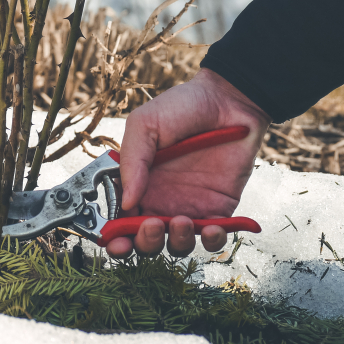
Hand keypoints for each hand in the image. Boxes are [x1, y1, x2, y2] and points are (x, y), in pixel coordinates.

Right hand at [105, 68, 269, 258]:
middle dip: (144, 243)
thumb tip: (126, 202)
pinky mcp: (219, 208)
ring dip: (176, 241)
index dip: (115, 236)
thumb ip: (131, 161)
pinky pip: (214, 237)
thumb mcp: (146, 124)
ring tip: (180, 221)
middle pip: (146, 240)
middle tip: (151, 226)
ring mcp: (190, 206)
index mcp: (138, 183)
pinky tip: (211, 227)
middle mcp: (161, 200)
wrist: (228, 99)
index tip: (115, 239)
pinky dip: (212, 241)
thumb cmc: (183, 106)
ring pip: (178, 244)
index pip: (121, 219)